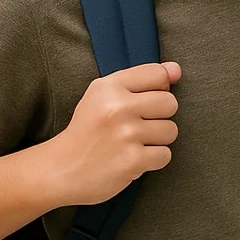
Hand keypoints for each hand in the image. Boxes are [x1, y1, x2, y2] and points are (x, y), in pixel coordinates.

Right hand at [43, 61, 181, 206]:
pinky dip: (154, 160)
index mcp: (110, 86)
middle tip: (140, 126)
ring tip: (136, 143)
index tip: (144, 102)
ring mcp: (127, 135)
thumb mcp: (102, 96)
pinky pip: (165, 155)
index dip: (159, 89)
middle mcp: (119, 107)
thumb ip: (140, 80)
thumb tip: (177, 70)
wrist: (62, 169)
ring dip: (158, 140)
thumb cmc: (87, 131)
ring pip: (171, 130)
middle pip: (170, 103)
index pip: (158, 75)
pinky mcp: (133, 161)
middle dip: (161, 116)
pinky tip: (135, 159)